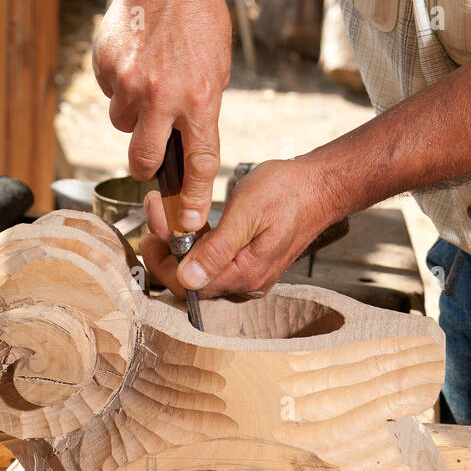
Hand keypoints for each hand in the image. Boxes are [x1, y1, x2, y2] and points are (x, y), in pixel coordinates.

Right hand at [91, 0, 231, 229]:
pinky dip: (120, 84)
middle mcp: (161, 95)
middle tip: (154, 147)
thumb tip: (186, 148)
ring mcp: (128, 82)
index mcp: (198, 97)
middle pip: (144, 161)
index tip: (189, 224)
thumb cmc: (199, 16)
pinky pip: (109, 94)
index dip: (193, 198)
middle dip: (149, 164)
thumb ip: (201, 108)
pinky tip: (136, 56)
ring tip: (151, 74)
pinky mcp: (104, 66)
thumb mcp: (216, 66)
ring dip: (135, 113)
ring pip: (124, 125)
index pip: (197, 162)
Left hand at [139, 158, 343, 298]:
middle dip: (166, 248)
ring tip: (166, 211)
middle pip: (192, 279)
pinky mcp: (251, 260)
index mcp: (245, 274)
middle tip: (155, 214)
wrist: (321, 184)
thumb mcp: (247, 213)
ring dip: (179, 242)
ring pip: (201, 268)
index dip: (162, 261)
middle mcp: (247, 282)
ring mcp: (250, 272)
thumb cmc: (288, 192)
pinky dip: (197, 242)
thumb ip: (217, 248)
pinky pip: (215, 260)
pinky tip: (190, 221)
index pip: (188, 286)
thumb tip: (187, 278)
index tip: (150, 232)